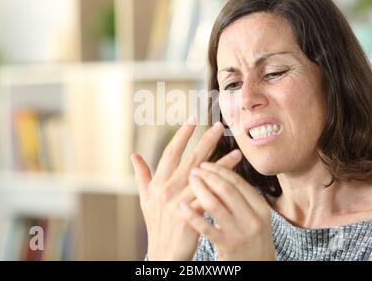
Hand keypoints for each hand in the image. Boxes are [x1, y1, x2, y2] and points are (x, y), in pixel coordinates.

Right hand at [131, 119, 241, 259]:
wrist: (163, 253)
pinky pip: (210, 196)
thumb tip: (133, 155)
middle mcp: (167, 189)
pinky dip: (223, 185)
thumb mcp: (145, 199)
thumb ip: (142, 176)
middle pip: (190, 159)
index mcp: (157, 183)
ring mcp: (178, 202)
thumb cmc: (157, 225)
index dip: (181, 135)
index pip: (170, 153)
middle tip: (219, 126)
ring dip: (222, 162)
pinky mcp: (190, 216)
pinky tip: (236, 178)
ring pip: (204, 176)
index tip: (193, 119)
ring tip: (237, 150)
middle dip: (206, 140)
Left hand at [179, 159, 275, 260]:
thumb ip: (242, 197)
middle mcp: (253, 219)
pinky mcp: (226, 246)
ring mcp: (240, 233)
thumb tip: (221, 171)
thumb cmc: (251, 239)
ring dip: (199, 190)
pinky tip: (181, 207)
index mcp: (260, 208)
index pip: (238, 182)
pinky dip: (192, 215)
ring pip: (215, 204)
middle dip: (207, 176)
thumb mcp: (254, 217)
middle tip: (193, 170)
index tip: (205, 163)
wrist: (257, 267)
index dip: (219, 169)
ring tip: (188, 182)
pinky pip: (205, 227)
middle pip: (226, 189)